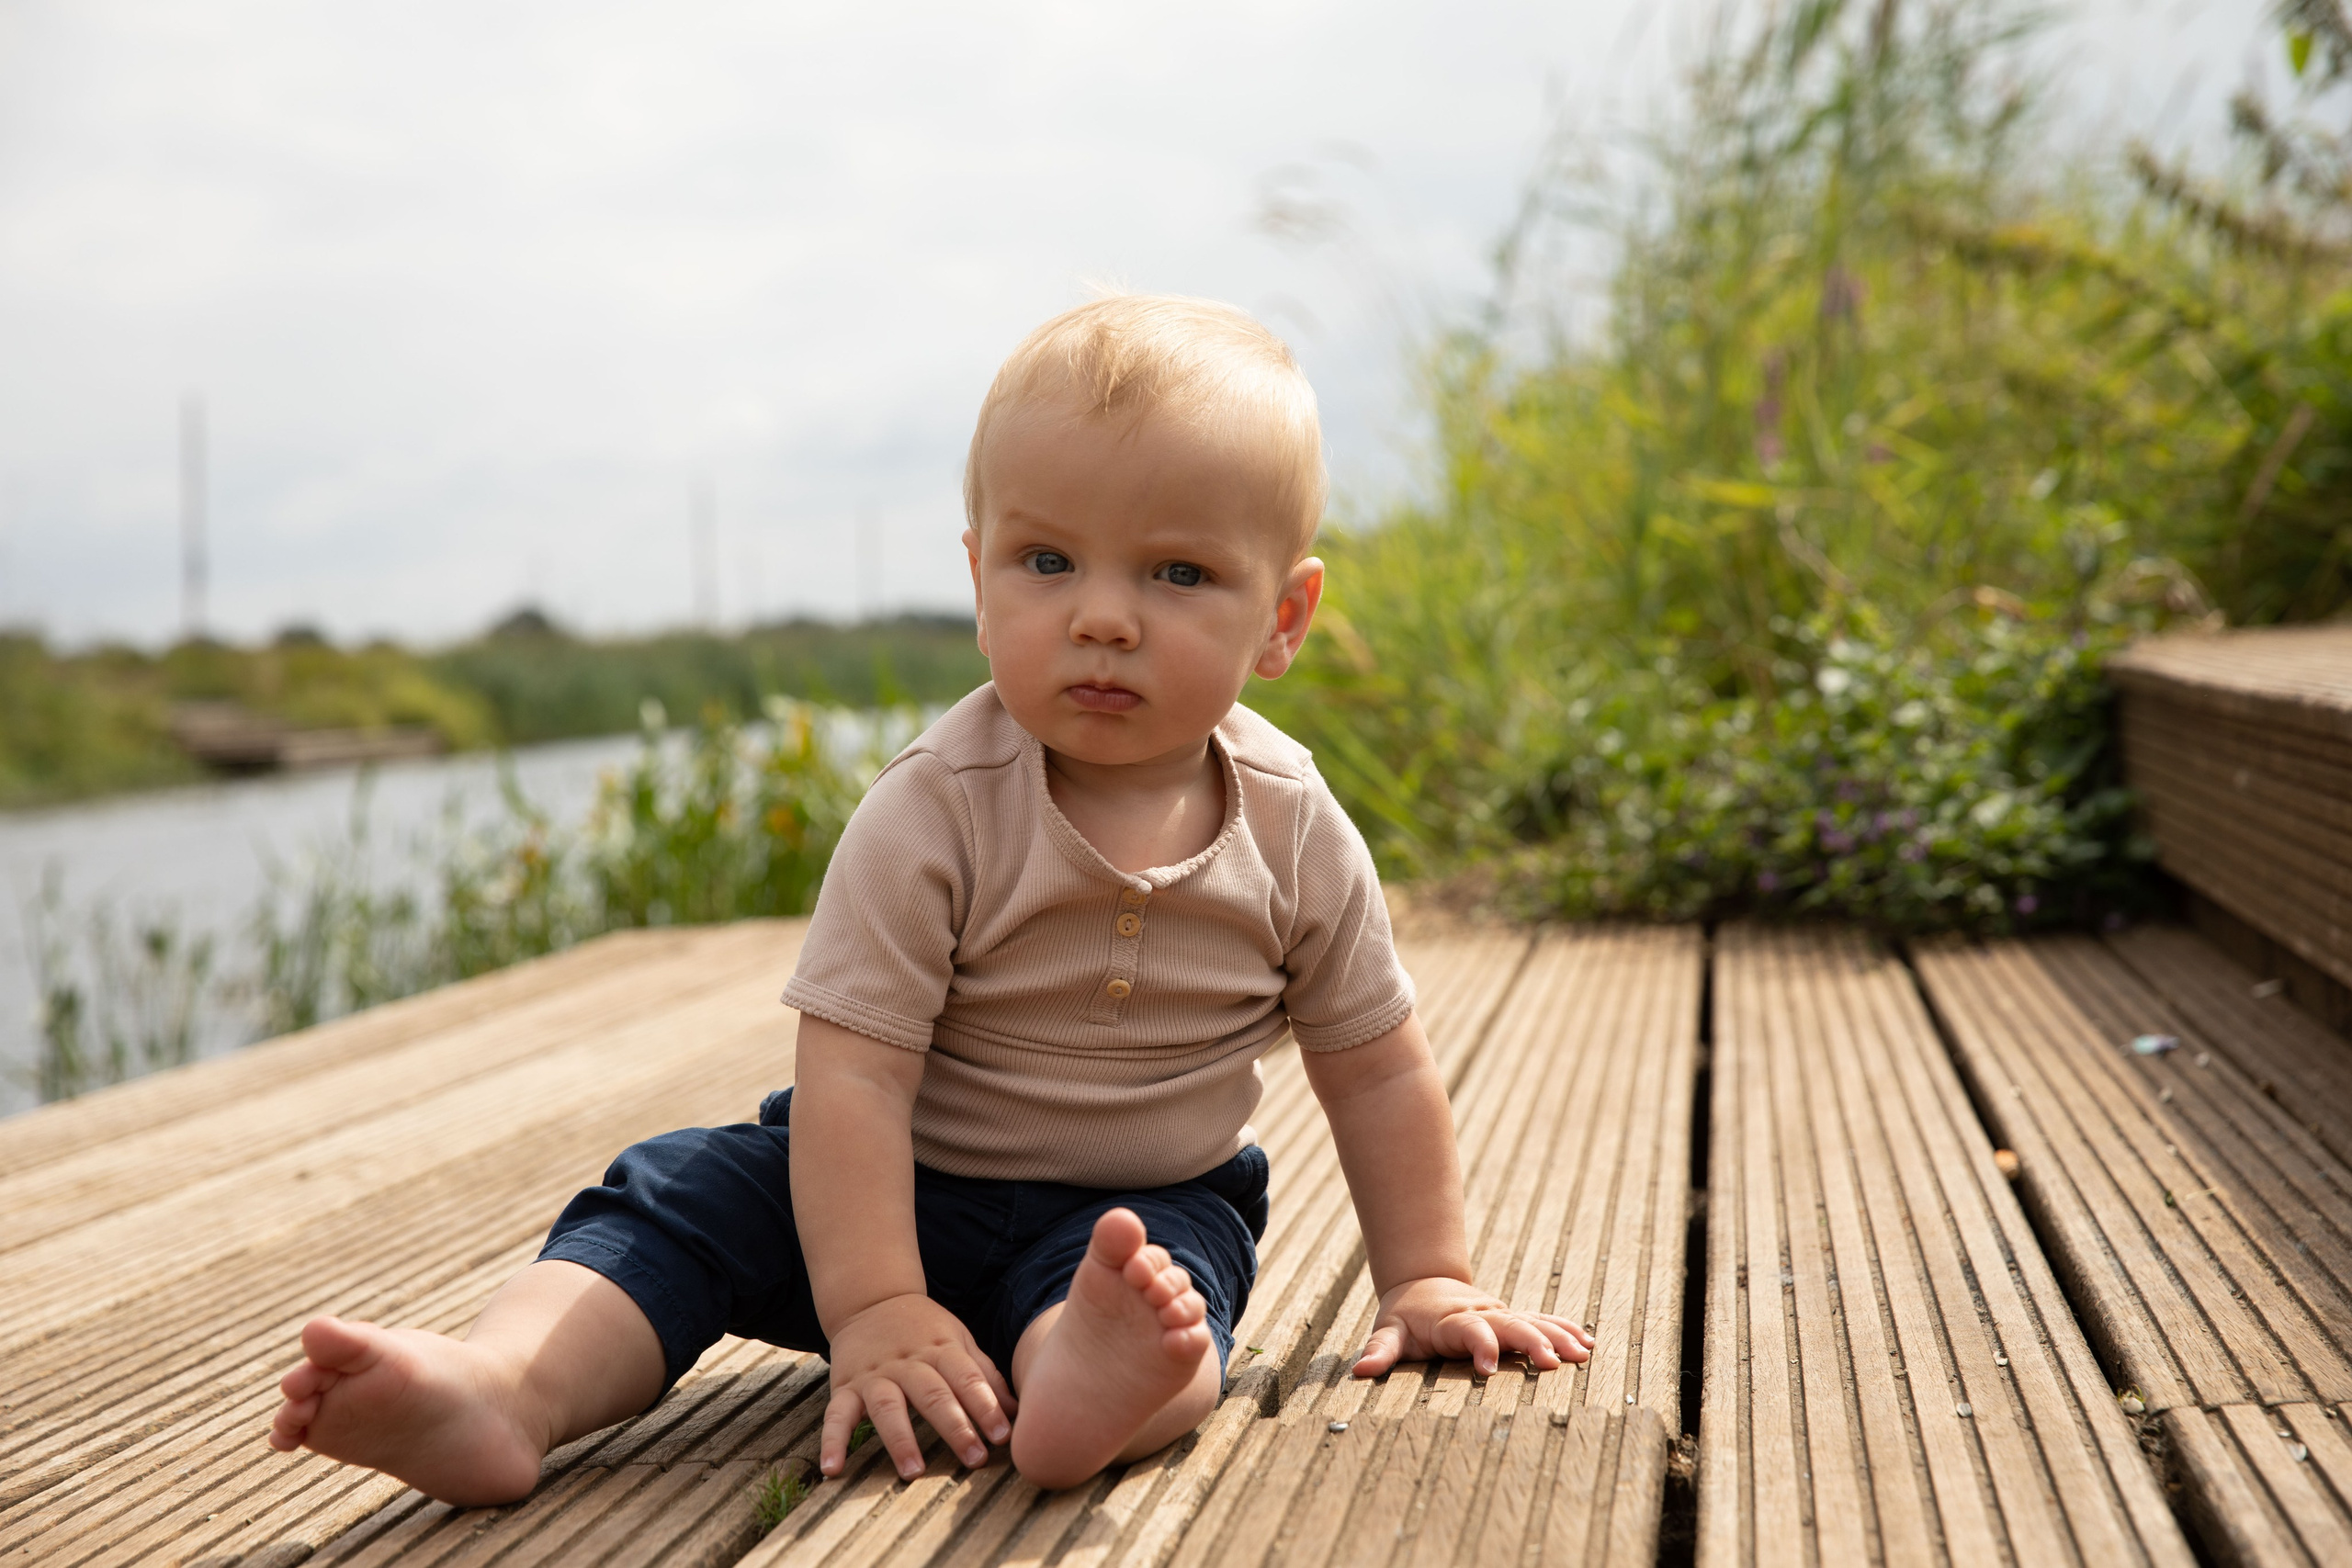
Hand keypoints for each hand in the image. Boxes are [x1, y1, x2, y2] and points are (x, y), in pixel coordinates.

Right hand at [820, 1293, 1016, 1478]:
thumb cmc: (925, 1329)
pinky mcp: (845, 1386)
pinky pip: (836, 1415)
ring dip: (900, 1439)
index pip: (968, 1379)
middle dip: (955, 1427)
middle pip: (933, 1394)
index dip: (987, 1407)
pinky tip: (833, 1469)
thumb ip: (985, 1375)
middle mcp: (908, 1362)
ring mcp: (875, 1374)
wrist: (872, 1300)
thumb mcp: (959, 1340)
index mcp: (941, 1349)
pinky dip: (832, 1442)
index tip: (1004, 1437)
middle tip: (973, 1458)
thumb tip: (1018, 1412)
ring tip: (913, 1471)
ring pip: (888, 1406)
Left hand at [1350, 1276, 1595, 1378]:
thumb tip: (1360, 1371)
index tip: (1488, 1370)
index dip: (1479, 1346)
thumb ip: (1379, 1350)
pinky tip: (1587, 1343)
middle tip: (1551, 1364)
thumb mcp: (1389, 1330)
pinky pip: (1543, 1321)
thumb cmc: (1406, 1316)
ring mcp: (1501, 1314)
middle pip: (1510, 1325)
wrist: (1424, 1283)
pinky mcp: (1512, 1318)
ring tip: (1581, 1354)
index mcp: (1452, 1320)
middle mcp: (1482, 1314)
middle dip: (1531, 1343)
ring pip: (1533, 1322)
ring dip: (1557, 1337)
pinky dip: (1564, 1329)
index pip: (1469, 1330)